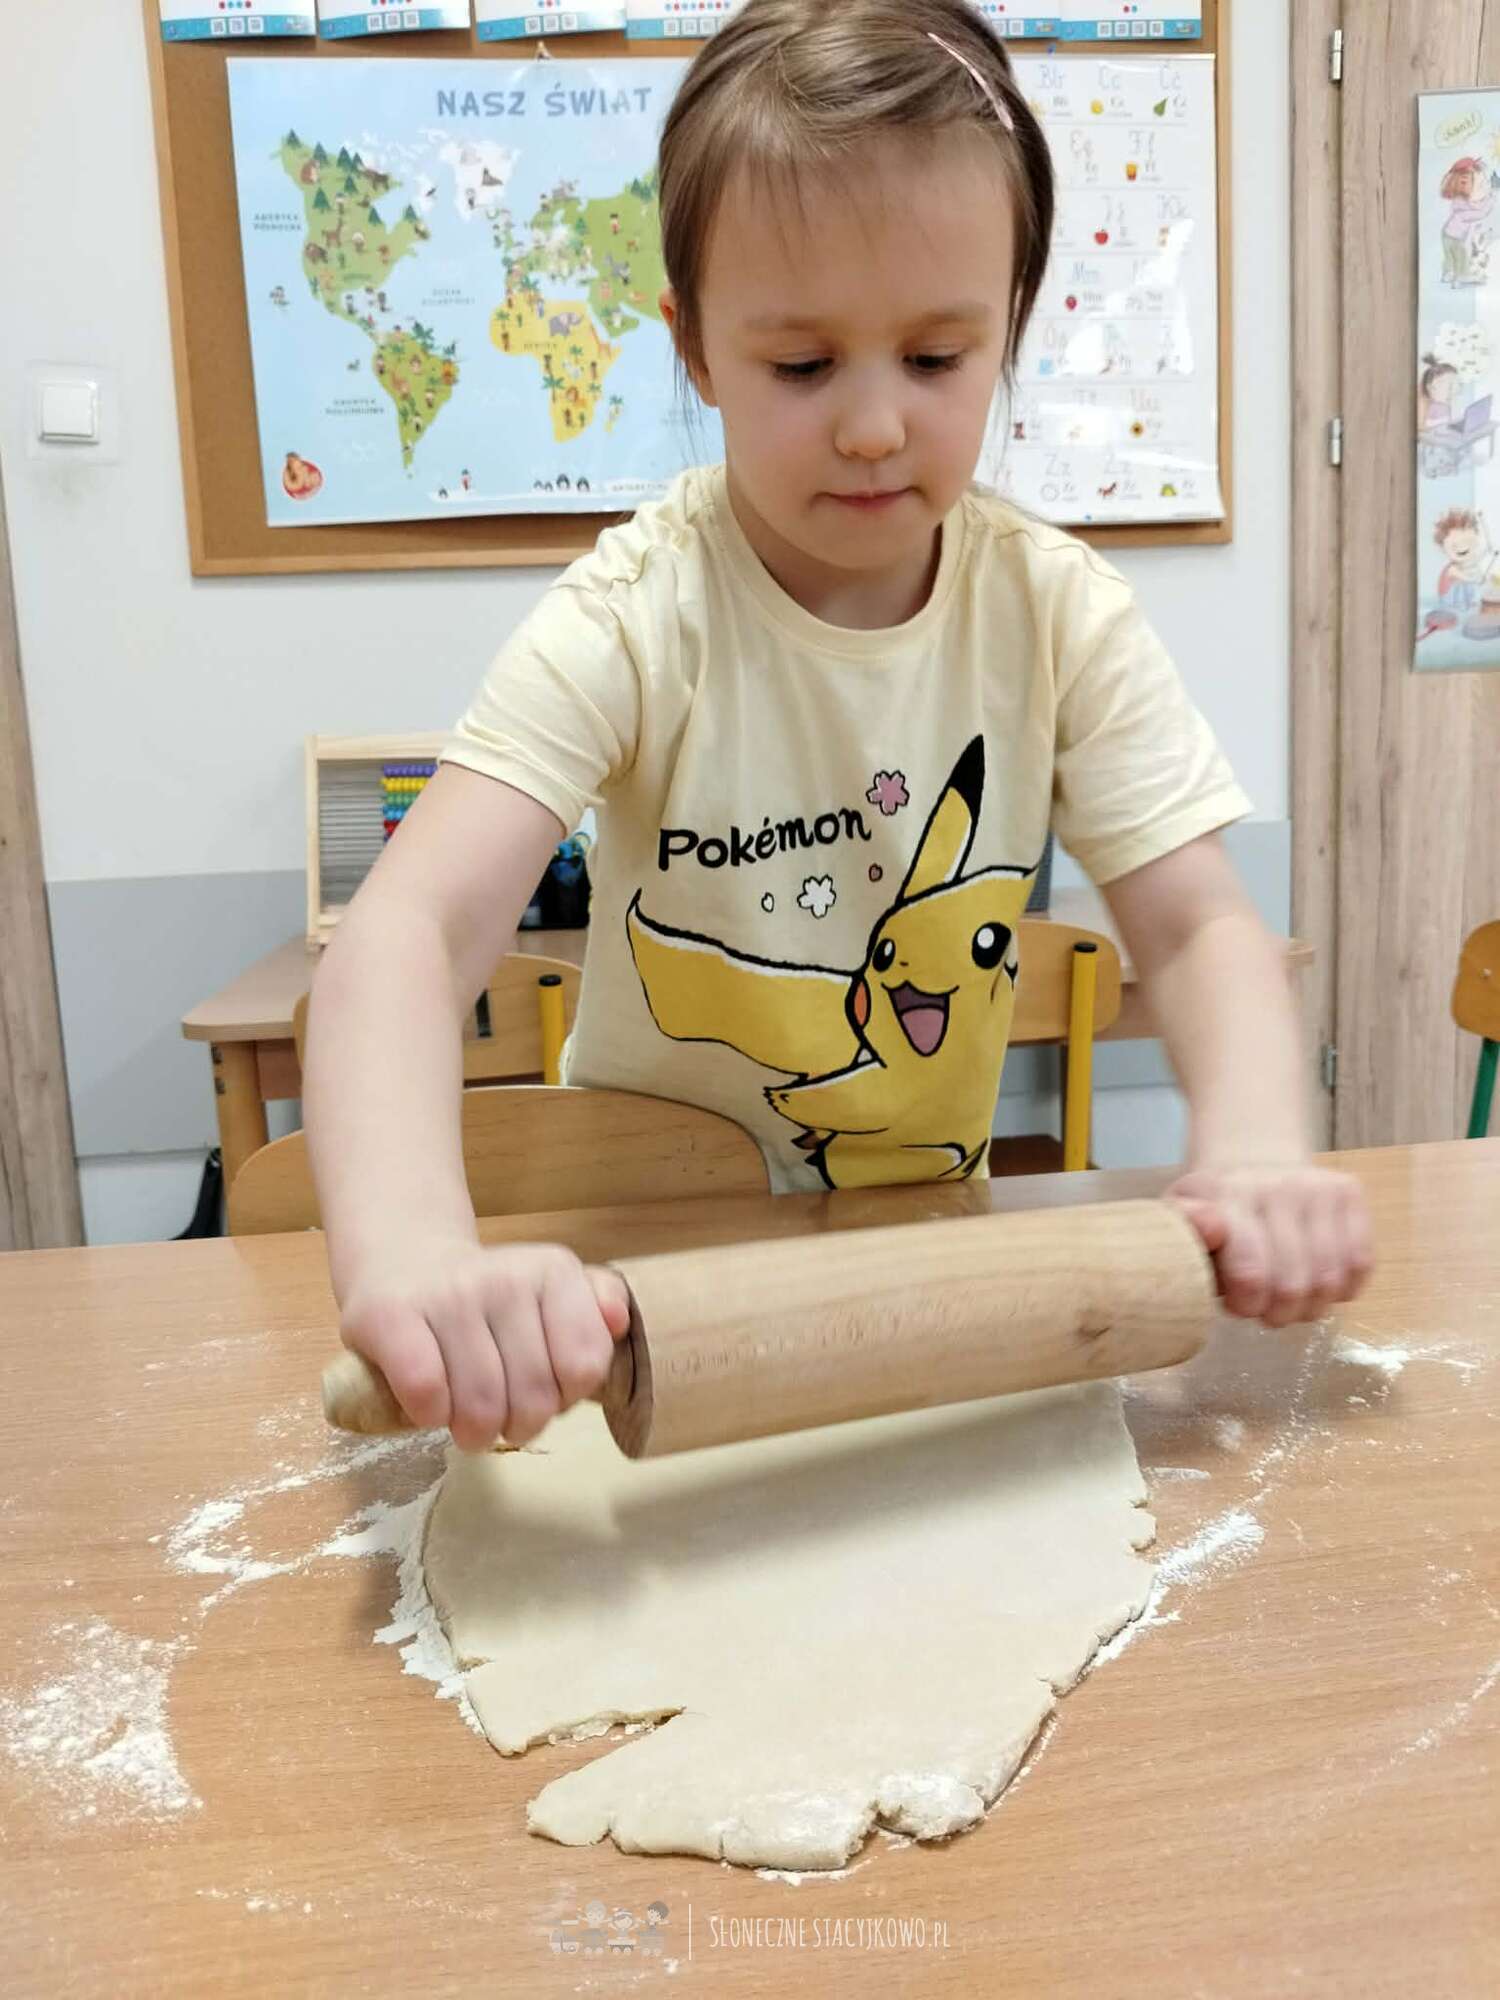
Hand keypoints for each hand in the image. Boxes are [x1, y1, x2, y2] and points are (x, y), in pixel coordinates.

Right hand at [338, 1240, 631, 1449]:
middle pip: (534, 1397)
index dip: (565, 1398)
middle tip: (501, 1418)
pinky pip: (425, 1391)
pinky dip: (429, 1415)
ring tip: (466, 1422)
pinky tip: (429, 1406)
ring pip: (479, 1404)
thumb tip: (616, 1321)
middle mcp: (504, 1275)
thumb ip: (592, 1308)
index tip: (544, 1391)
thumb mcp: (546, 1294)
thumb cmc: (484, 1299)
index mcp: (552, 1270)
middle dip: (518, 1425)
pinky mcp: (391, 1314)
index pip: (584, 1367)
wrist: (402, 1263)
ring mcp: (447, 1292)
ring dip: (473, 1431)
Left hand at [1168, 1163, 1373, 1326]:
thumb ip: (1184, 1231)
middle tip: (1265, 1310)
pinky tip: (1317, 1282)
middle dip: (1278, 1313)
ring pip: (1330, 1280)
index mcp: (1226, 1195)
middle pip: (1293, 1285)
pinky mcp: (1349, 1191)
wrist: (1253, 1161)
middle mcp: (1277, 1185)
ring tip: (1289, 1300)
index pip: (1250, 1274)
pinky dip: (1341, 1289)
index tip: (1238, 1304)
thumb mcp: (1179, 1222)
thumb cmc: (1214, 1210)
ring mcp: (1318, 1186)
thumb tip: (1212, 1227)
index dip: (1247, 1306)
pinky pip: (1361, 1264)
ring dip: (1310, 1307)